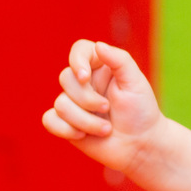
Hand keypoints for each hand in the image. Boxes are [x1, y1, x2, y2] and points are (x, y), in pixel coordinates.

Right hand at [42, 40, 163, 173]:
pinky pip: (49, 120)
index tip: (85, 77)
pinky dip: (65, 129)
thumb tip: (98, 45)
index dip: (77, 61)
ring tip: (106, 130)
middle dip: (87, 99)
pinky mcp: (65, 122)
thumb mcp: (136, 82)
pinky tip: (83, 136)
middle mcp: (84, 82)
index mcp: (101, 67)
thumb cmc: (141, 111)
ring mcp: (73, 102)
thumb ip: (120, 60)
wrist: (140, 144)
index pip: (80, 50)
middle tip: (108, 109)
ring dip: (85, 120)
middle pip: (66, 79)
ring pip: (60, 103)